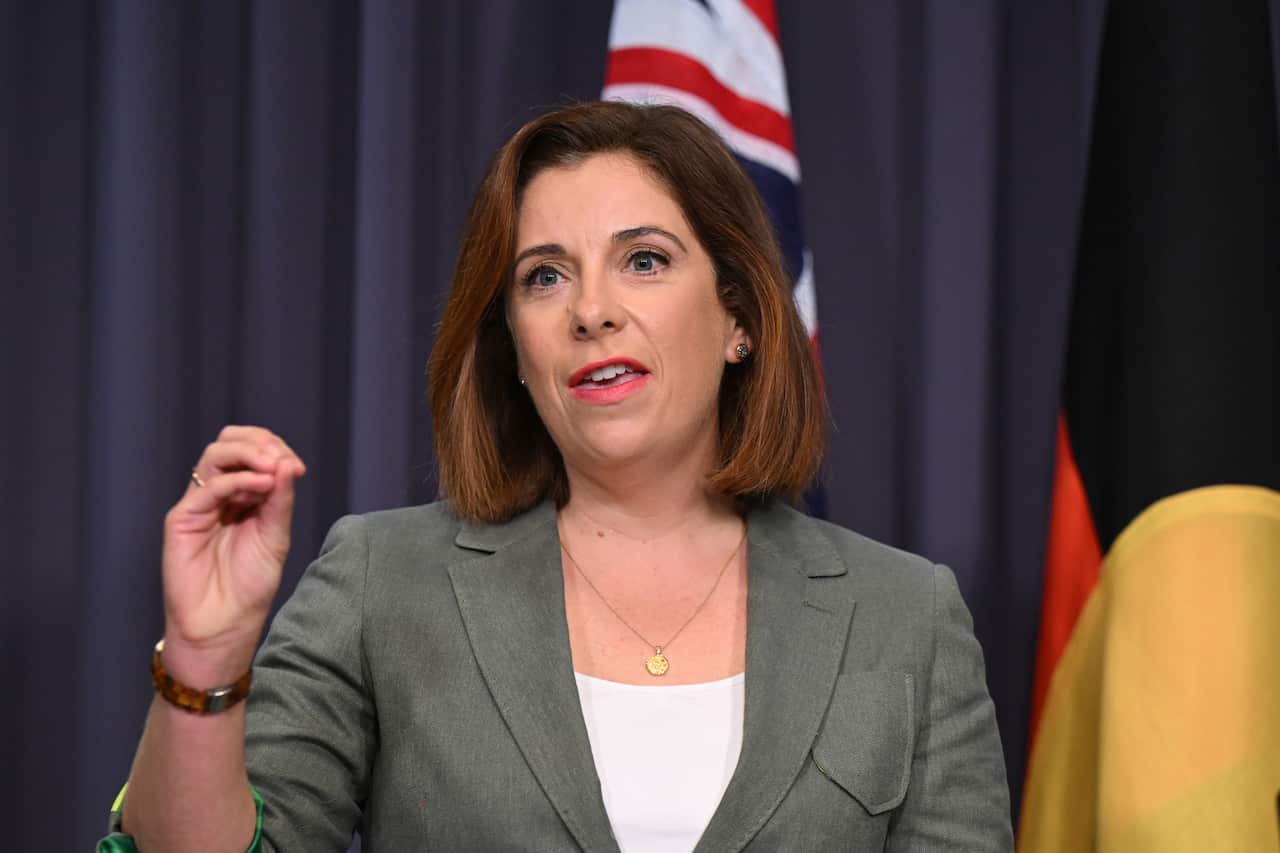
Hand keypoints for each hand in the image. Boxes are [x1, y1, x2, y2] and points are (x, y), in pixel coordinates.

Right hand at [160, 426, 305, 682]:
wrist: (224, 623)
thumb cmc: (250, 584)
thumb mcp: (275, 536)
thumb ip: (280, 500)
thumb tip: (287, 464)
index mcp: (243, 495)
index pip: (253, 451)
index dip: (275, 449)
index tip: (298, 467)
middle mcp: (219, 493)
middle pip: (230, 443)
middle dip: (260, 443)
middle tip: (283, 461)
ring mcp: (199, 504)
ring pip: (215, 455)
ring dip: (248, 453)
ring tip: (272, 468)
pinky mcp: (182, 519)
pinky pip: (208, 487)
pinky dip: (237, 480)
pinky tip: (261, 486)